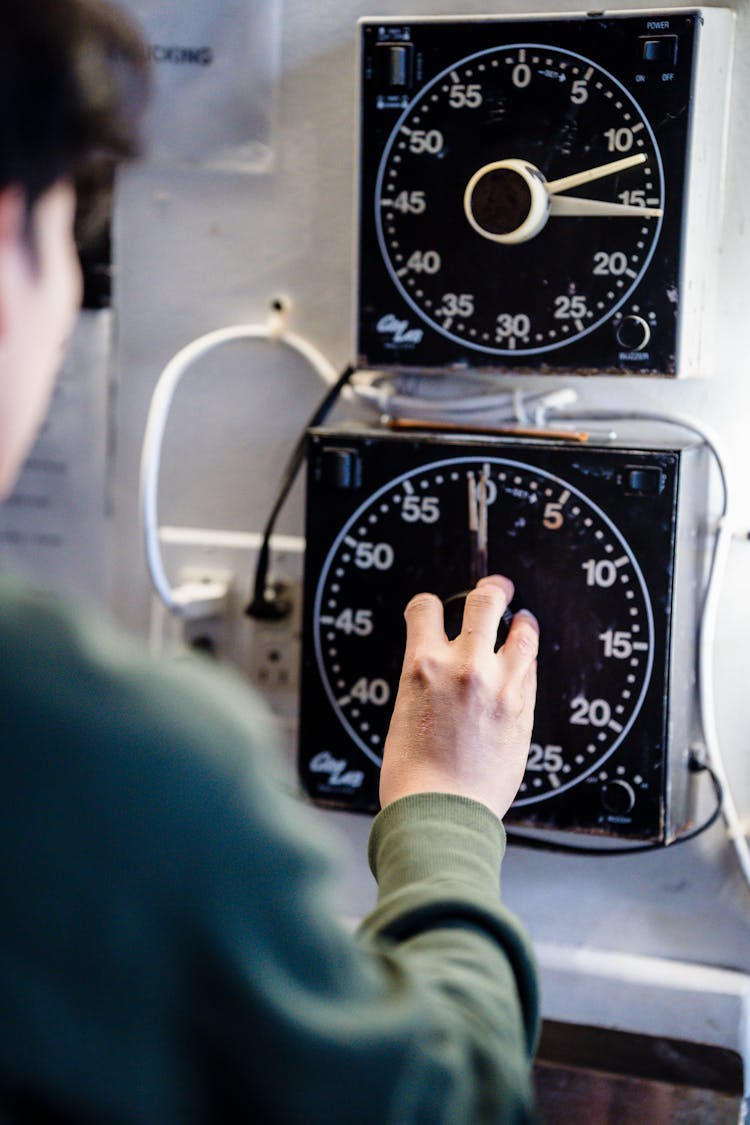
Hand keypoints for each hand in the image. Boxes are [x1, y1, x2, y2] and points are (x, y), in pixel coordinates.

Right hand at [380, 575, 538, 820]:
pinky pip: (530, 670)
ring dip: (520, 623)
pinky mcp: (523, 709)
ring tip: (521, 622)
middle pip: (485, 602)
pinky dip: (525, 662)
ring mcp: (499, 686)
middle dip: (491, 590)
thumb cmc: (413, 776)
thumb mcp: (404, 713)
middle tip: (495, 589)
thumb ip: (425, 682)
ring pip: (522, 631)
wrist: (440, 814)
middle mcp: (463, 667)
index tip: (434, 609)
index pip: (426, 608)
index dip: (429, 605)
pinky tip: (521, 664)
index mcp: (422, 666)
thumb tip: (438, 669)